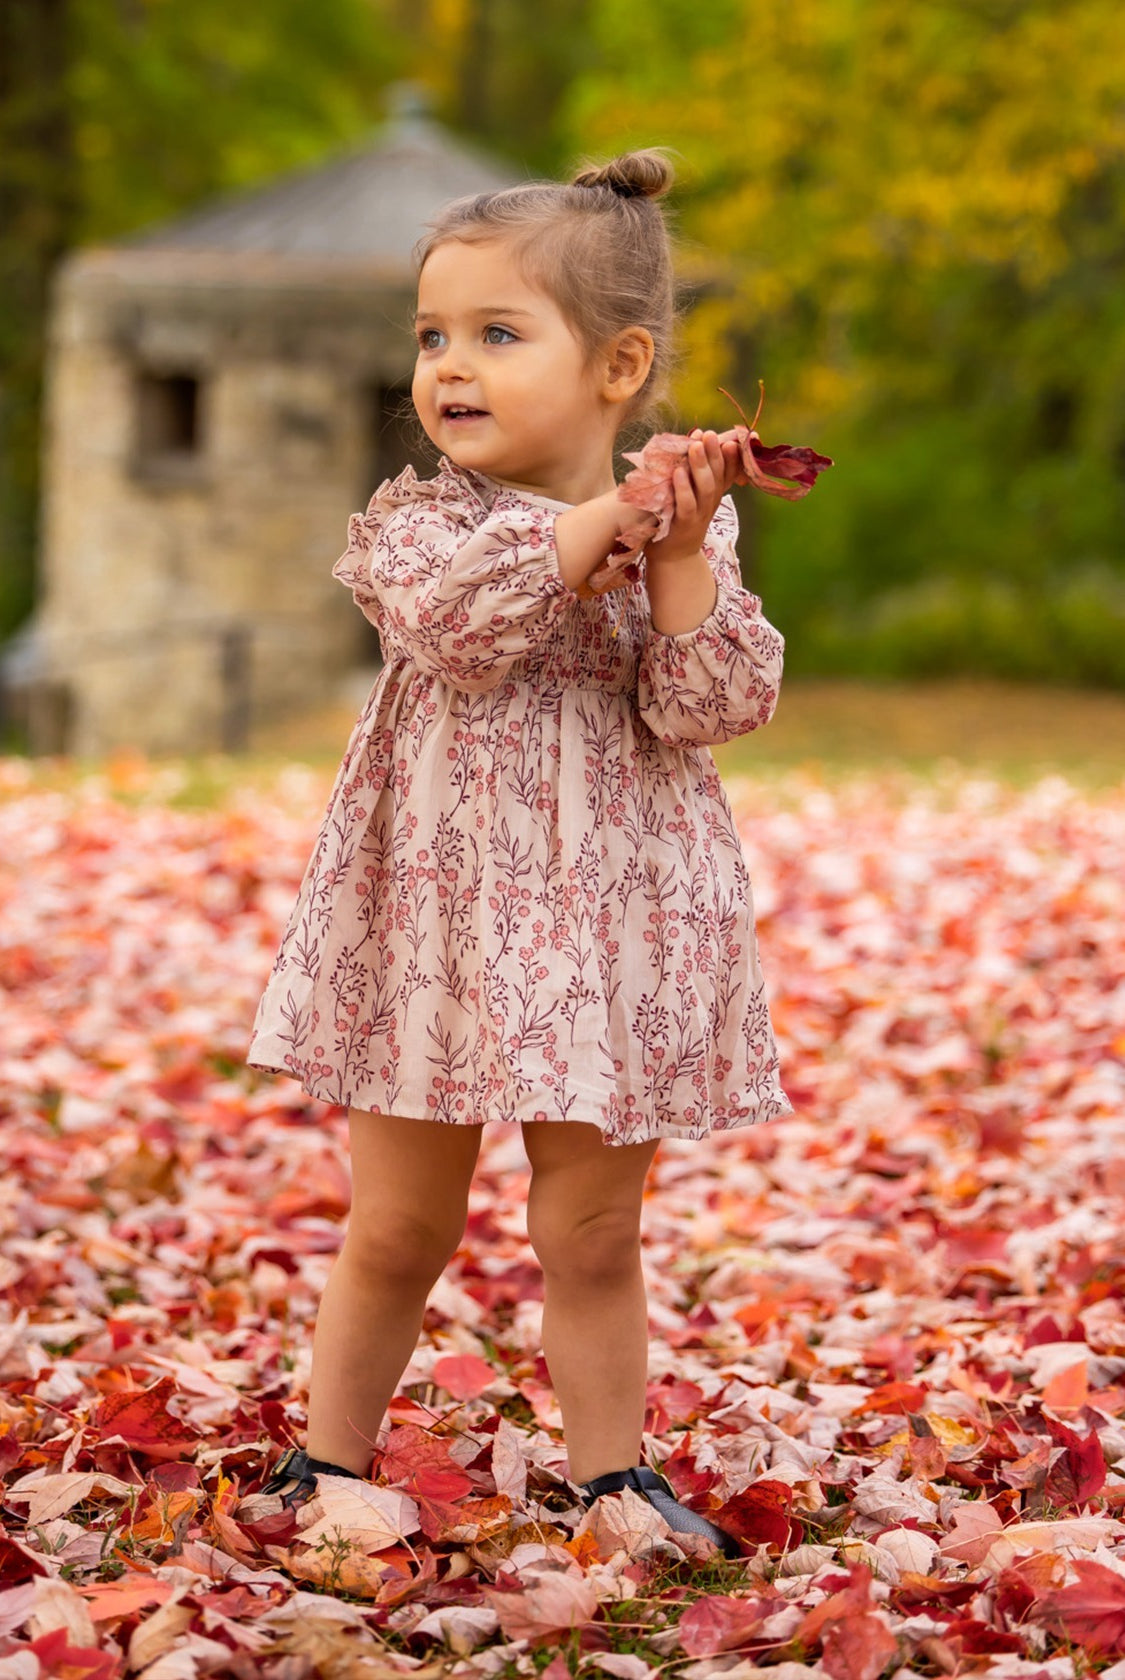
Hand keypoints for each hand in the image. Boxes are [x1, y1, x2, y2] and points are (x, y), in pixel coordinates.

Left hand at [644, 429, 741, 564]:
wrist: (674, 557)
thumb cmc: (679, 519)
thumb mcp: (692, 495)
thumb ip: (694, 473)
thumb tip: (694, 440)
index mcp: (714, 492)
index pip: (728, 470)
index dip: (730, 454)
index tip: (730, 437)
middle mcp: (711, 502)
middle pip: (718, 475)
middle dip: (714, 453)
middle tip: (709, 434)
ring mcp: (700, 514)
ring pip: (706, 488)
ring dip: (701, 466)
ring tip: (695, 446)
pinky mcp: (685, 524)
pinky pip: (687, 505)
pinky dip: (684, 489)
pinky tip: (678, 473)